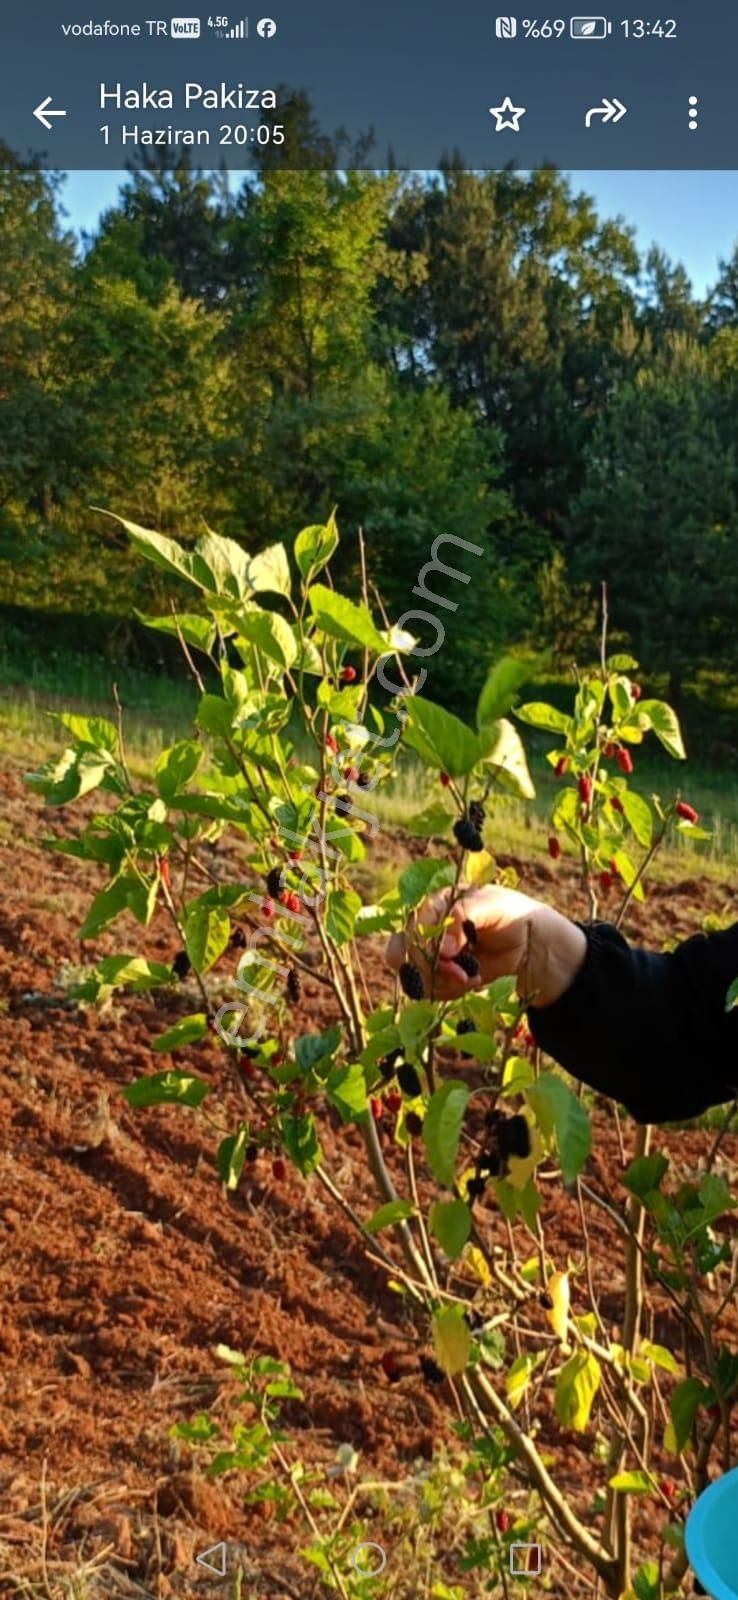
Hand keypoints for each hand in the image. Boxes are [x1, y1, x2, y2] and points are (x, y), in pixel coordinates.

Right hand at [385, 884, 586, 1005]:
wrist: (526, 941)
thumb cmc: (509, 914)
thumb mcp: (492, 905)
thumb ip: (465, 915)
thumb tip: (444, 947)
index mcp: (435, 904)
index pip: (413, 926)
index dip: (427, 945)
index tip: (453, 954)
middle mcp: (425, 928)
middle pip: (402, 953)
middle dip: (431, 969)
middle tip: (462, 975)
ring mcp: (430, 954)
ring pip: (412, 976)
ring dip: (441, 983)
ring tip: (471, 978)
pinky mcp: (438, 975)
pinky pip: (427, 991)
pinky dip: (448, 992)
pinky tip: (472, 982)